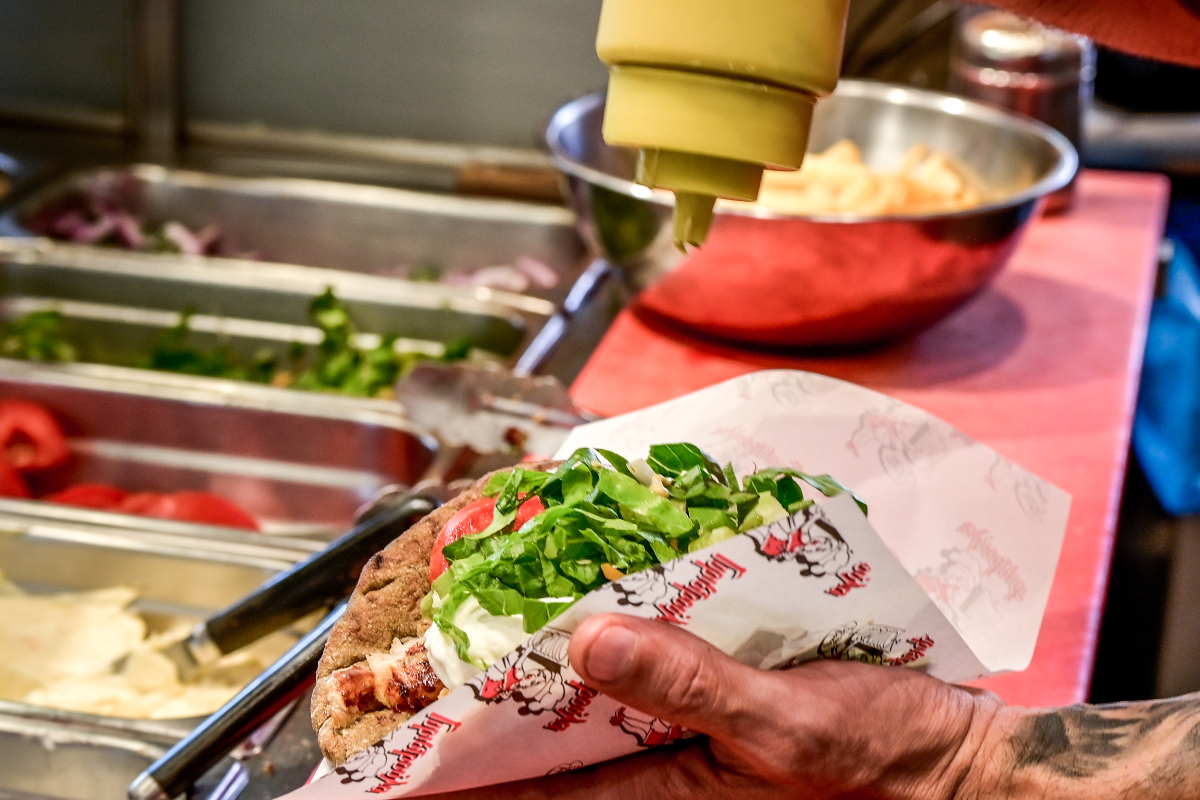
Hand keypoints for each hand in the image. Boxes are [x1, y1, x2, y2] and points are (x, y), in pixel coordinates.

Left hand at [428, 614, 1004, 799]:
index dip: (464, 773)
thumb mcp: (786, 724)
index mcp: (667, 789)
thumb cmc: (885, 762)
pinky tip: (607, 599)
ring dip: (553, 665)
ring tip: (498, 620)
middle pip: (555, 739)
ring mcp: (695, 732)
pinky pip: (655, 667)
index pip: (538, 787)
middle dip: (494, 708)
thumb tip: (587, 638)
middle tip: (434, 664)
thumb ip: (690, 684)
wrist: (960, 762)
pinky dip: (623, 635)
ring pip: (600, 698)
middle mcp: (667, 764)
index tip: (398, 759)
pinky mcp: (726, 698)